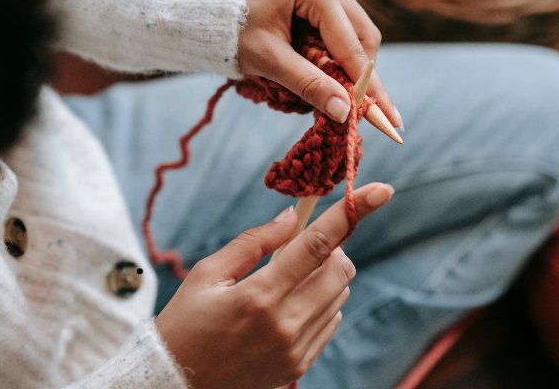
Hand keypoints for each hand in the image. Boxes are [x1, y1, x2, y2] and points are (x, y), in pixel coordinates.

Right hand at [155, 182, 394, 388]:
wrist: (176, 384)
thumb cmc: (184, 324)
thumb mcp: (206, 274)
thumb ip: (254, 242)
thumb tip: (293, 217)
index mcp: (259, 296)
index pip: (317, 244)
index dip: (351, 212)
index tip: (381, 190)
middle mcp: (285, 325)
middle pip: (341, 269)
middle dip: (331, 248)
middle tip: (299, 249)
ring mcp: (296, 350)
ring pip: (340, 294)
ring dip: (325, 276)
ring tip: (287, 281)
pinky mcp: (300, 366)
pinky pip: (332, 321)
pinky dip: (321, 303)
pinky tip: (288, 306)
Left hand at [238, 0, 401, 126]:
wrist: (204, 5)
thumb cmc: (230, 29)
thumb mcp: (268, 59)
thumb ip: (308, 84)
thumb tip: (345, 112)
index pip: (351, 44)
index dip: (368, 84)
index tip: (387, 116)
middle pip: (362, 35)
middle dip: (362, 75)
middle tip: (366, 111)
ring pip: (355, 31)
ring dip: (349, 64)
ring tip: (341, 93)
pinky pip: (340, 26)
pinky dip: (336, 52)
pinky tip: (327, 72)